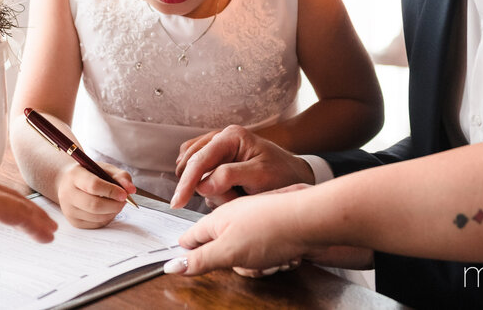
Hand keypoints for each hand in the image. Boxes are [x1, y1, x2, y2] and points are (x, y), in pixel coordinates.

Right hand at [56, 161, 135, 228]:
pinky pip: (96, 224)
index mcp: (75, 176)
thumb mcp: (105, 169)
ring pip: (96, 217)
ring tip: (117, 204)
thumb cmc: (90, 174)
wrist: (68, 183)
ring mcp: (69, 210)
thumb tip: (131, 190)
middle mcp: (68, 194)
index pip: (93, 186)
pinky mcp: (74, 222)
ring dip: (113, 212)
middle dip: (115, 205)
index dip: (112, 191)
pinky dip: (107, 218)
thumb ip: (120, 176)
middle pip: (94, 205)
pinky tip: (109, 210)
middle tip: (124, 201)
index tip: (124, 194)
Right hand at [167, 186, 374, 276]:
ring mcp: (255, 221)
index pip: (192, 237)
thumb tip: (171, 265)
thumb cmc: (270, 230)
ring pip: (248, 256)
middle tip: (252, 264)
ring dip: (263, 266)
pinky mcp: (274, 227)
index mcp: (217, 220)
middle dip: (239, 266)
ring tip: (275, 259)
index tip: (190, 265)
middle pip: (223, 252)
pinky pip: (267, 252)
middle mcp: (235, 217)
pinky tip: (288, 256)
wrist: (311, 219)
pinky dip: (278, 258)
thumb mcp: (228, 251)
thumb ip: (200, 259)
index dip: (190, 253)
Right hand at [171, 125, 313, 208]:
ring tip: (234, 194)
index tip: (177, 204)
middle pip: (192, 164)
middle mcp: (220, 136)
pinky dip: (208, 187)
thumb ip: (230, 176)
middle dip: (206, 188)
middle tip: (232, 199)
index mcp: (231, 136)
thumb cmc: (281, 175)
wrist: (293, 176)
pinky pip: (199, 173)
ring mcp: (216, 147)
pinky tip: (226, 192)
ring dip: (208, 188)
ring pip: (193, 170)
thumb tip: (203, 184)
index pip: (199, 159)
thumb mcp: (261, 176)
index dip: (186, 183)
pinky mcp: (215, 158)